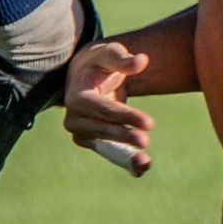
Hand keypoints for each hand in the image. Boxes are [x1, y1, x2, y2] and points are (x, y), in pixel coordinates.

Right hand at [63, 41, 153, 174]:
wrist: (87, 76)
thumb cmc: (100, 63)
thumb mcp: (110, 54)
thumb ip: (123, 58)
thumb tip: (141, 60)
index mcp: (76, 96)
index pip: (104, 109)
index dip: (126, 116)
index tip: (149, 123)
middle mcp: (73, 118)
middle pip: (103, 129)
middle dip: (125, 136)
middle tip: (145, 141)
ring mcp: (80, 132)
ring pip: (105, 145)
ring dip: (124, 155)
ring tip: (145, 162)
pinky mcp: (89, 141)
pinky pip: (107, 152)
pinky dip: (123, 161)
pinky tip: (140, 168)